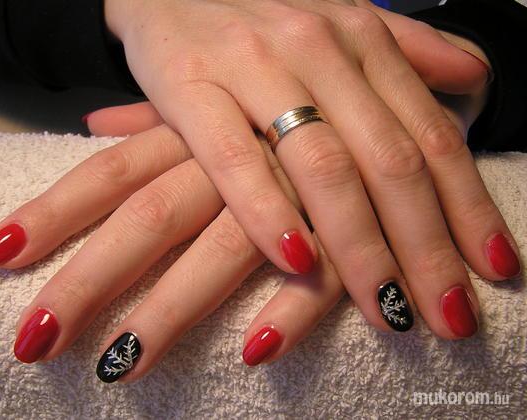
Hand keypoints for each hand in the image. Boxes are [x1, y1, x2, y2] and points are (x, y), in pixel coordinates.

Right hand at [104, 0, 519, 337]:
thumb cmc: (259, 22)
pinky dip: (268, 213)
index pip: (432, 136)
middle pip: (390, 162)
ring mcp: (254, 67)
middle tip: (450, 317)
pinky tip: (297, 263)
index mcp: (363, 40)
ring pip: (324, 167)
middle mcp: (319, 50)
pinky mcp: (191, 87)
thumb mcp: (340, 25)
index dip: (470, 207)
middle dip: (426, 248)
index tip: (495, 268)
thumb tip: (477, 78)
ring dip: (362, 248)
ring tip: (390, 311)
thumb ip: (410, 51)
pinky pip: (236, 159)